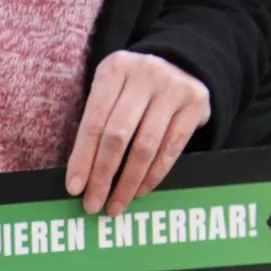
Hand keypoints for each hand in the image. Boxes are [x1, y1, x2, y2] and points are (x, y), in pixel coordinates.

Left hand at [66, 52, 210, 215]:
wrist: (182, 64)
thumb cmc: (133, 88)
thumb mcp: (111, 91)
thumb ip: (97, 124)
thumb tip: (80, 179)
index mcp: (115, 69)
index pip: (94, 121)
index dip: (82, 158)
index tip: (74, 188)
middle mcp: (145, 73)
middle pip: (118, 135)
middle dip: (102, 175)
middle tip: (93, 204)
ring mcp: (173, 87)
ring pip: (145, 146)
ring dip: (128, 183)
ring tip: (116, 205)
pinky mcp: (195, 103)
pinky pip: (171, 148)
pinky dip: (153, 175)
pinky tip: (140, 191)